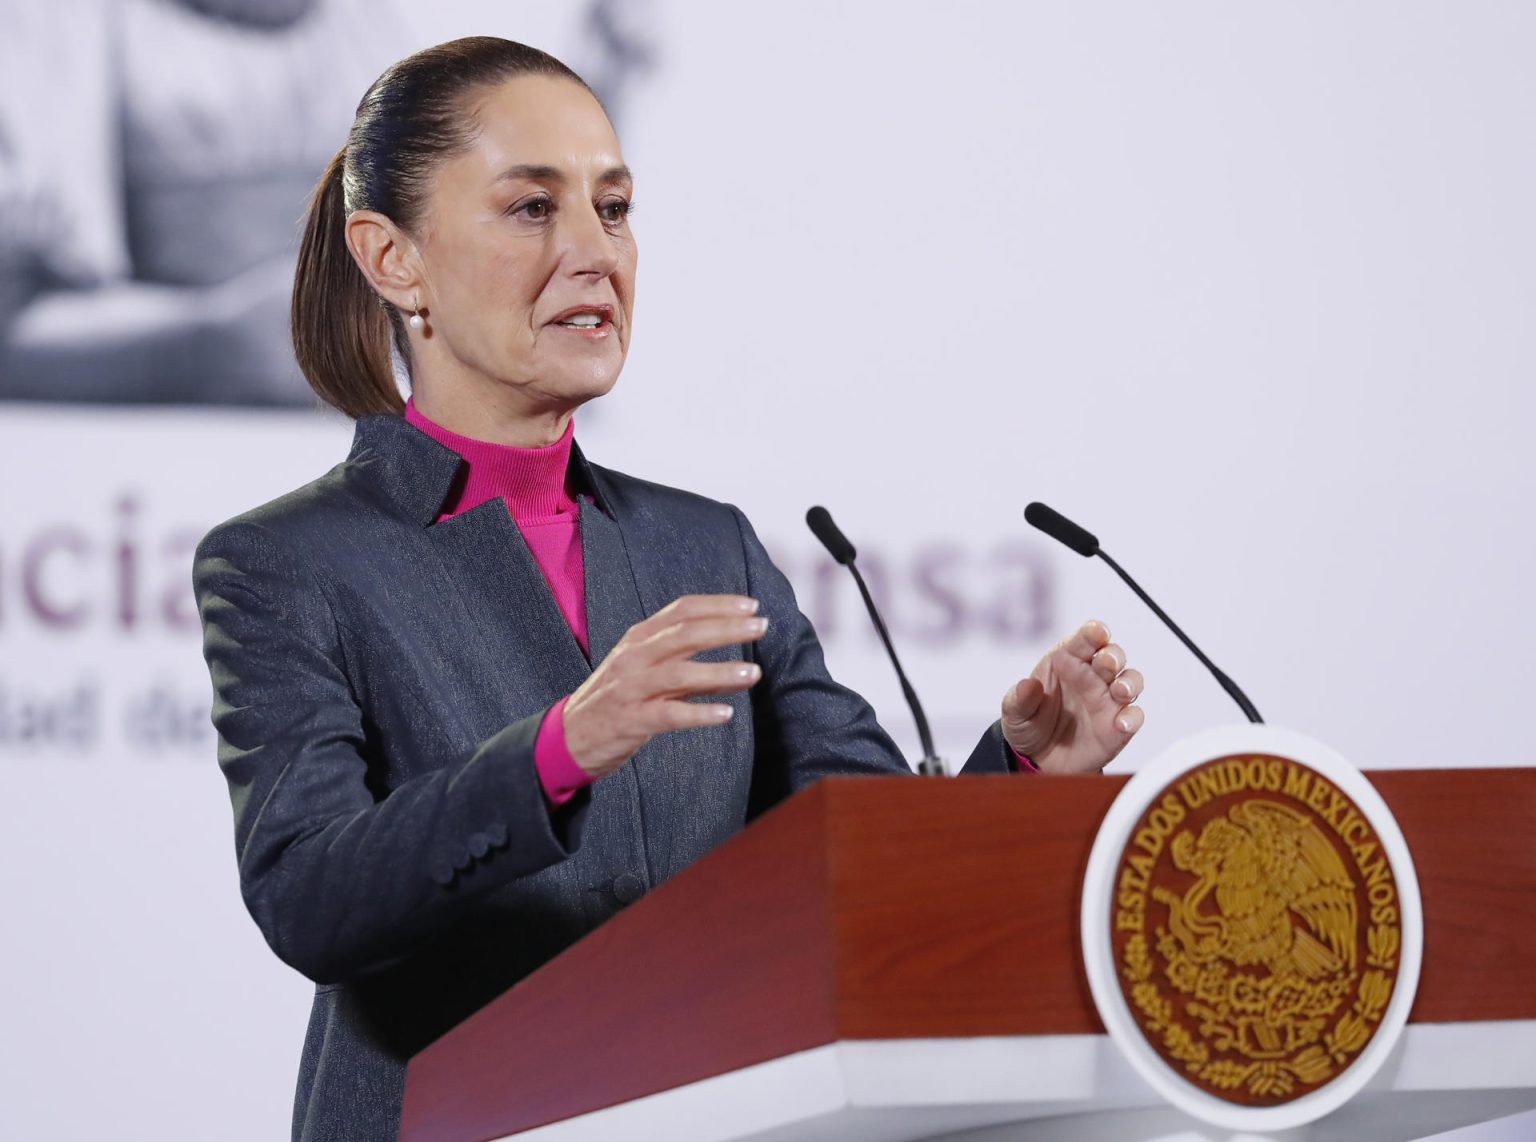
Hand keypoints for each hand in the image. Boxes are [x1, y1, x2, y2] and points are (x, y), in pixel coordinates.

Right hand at [562, 594, 767, 778]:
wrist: (570, 735)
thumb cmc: (617, 698)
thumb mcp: (647, 670)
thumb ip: (690, 665)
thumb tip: (741, 668)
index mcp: (639, 638)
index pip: (682, 610)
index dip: (718, 605)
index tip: (751, 606)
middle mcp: (634, 657)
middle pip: (684, 634)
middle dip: (726, 628)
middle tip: (760, 627)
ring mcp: (630, 689)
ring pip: (678, 673)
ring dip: (719, 671)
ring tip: (754, 672)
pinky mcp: (630, 721)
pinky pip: (668, 715)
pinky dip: (698, 713)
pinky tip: (725, 714)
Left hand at [1000, 619, 1142, 773]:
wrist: (1036, 761)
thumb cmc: (1028, 725)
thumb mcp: (1014, 713)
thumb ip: (1020, 699)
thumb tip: (1028, 685)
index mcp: (1066, 661)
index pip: (1084, 640)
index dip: (1094, 632)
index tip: (1098, 632)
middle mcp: (1091, 677)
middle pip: (1113, 656)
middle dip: (1114, 655)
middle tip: (1107, 663)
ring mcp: (1106, 700)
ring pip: (1130, 681)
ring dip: (1130, 682)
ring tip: (1120, 690)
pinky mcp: (1117, 726)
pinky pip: (1133, 717)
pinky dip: (1132, 718)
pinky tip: (1121, 724)